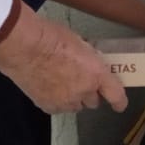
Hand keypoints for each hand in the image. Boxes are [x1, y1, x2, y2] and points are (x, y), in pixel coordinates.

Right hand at [0, 13, 127, 114]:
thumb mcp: (79, 42)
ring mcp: (65, 102)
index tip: (119, 104)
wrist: (24, 47)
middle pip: (94, 102)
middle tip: (79, 80)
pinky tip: (47, 86)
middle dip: (89, 93)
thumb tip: (90, 61)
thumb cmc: (51, 36)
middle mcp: (84, 92)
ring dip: (73, 98)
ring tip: (60, 82)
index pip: (116, 95)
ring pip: (75, 106)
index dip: (119, 101)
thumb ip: (88, 58)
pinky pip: (57, 107)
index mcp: (96, 74)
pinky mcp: (48, 106)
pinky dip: (55, 100)